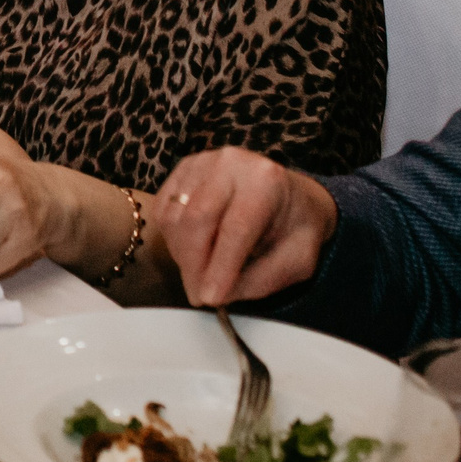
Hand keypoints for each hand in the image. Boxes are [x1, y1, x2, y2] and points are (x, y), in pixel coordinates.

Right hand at [153, 147, 337, 306]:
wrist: (290, 196)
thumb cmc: (296, 229)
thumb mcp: (297, 260)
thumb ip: (262, 279)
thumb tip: (218, 294)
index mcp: (267, 180)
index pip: (236, 227)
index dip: (220, 266)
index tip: (210, 298)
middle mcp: (230, 163)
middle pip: (197, 219)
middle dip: (194, 264)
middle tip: (199, 296)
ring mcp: (201, 162)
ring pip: (174, 218)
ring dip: (183, 256)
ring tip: (202, 274)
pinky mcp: (181, 171)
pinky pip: (163, 212)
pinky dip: (172, 240)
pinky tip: (194, 252)